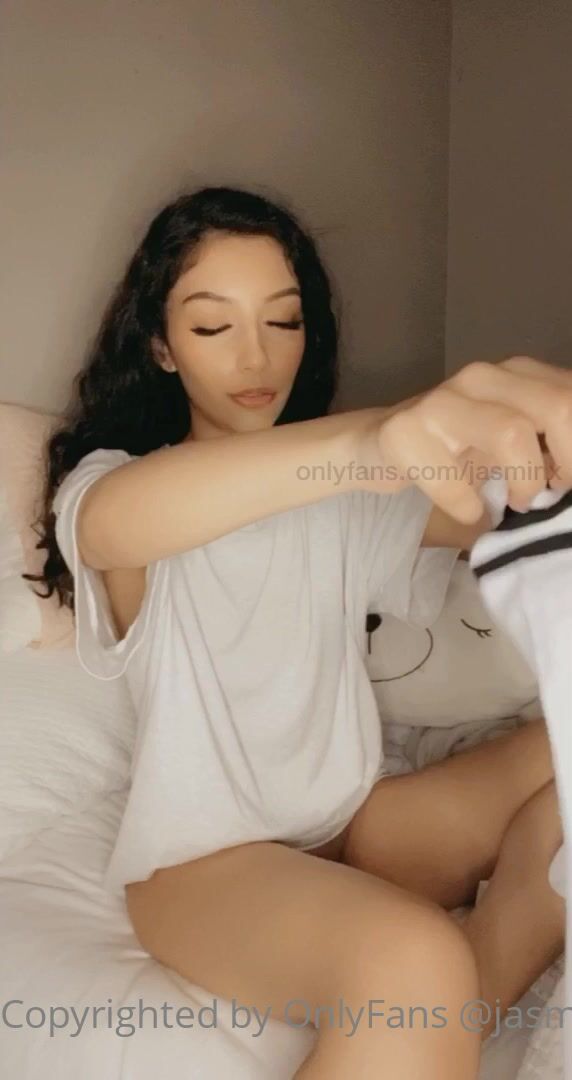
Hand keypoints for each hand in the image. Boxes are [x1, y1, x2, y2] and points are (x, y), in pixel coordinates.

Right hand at [358, 356, 571, 523]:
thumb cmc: (456, 446)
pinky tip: (469, 510)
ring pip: (512, 433)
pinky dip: (467, 505)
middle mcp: (483, 376)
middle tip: (552, 492)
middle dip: (570, 461)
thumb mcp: (513, 439)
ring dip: (525, 481)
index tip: (567, 478)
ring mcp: (442, 401)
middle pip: (559, 408)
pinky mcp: (403, 432)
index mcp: (518, 374)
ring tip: (517, 502)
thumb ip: (551, 441)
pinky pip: (452, 480)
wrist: (379, 443)